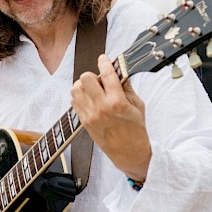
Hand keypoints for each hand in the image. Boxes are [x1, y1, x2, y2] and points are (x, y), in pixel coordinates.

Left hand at [71, 54, 150, 181]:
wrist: (128, 153)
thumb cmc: (136, 130)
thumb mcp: (137, 106)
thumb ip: (127, 87)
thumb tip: (120, 70)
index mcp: (117, 102)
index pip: (106, 74)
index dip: (104, 62)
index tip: (104, 58)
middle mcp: (101, 108)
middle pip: (86, 78)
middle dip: (93, 75)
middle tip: (101, 80)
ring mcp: (90, 115)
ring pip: (76, 88)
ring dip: (84, 85)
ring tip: (94, 90)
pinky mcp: (83, 121)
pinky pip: (74, 101)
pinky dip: (80, 95)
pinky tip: (90, 98)